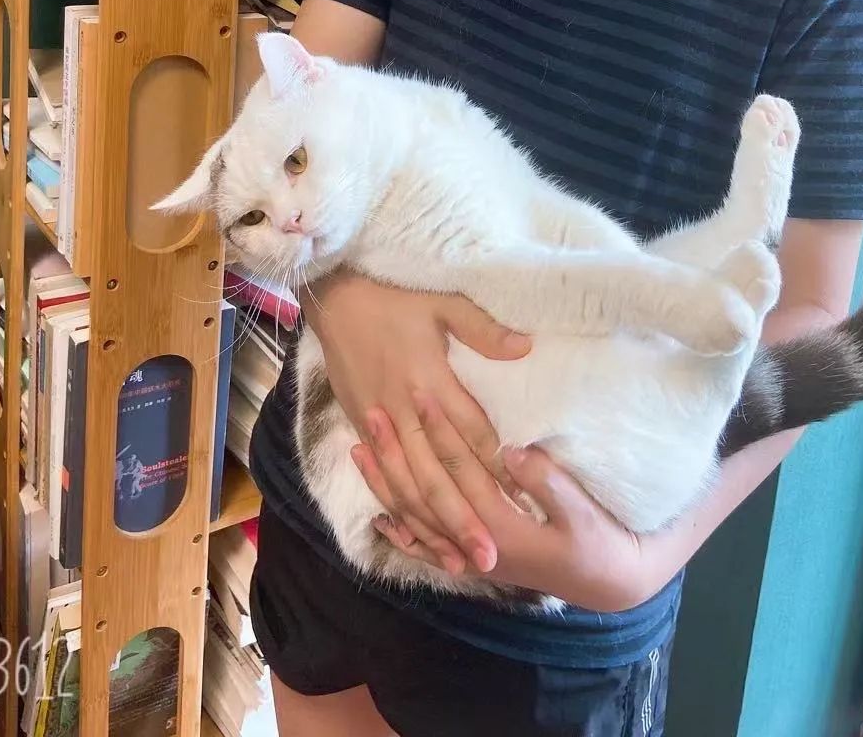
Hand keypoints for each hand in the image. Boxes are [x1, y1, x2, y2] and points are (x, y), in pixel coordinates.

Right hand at [301, 270, 530, 576]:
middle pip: (438, 474)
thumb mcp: (443, 304)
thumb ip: (484, 330)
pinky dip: (401, 511)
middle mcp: (406, 411)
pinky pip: (384, 480)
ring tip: (458, 560)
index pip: (470, 433)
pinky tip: (417, 535)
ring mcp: (381, 425)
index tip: (521, 499)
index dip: (495, 468)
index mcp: (431, 380)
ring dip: (433, 525)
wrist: (336, 302)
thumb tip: (526, 347)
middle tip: (491, 554)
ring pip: (408, 486)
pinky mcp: (362, 430)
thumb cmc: (395, 302)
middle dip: (464, 517)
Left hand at [353, 395, 663, 612]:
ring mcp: (469, 559)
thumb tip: (509, 450)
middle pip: (424, 491)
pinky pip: (426, 550)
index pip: (459, 467)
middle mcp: (474, 545)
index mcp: (501, 525)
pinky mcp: (472, 565)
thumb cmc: (598, 540)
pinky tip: (380, 518)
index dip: (438, 427)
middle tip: (373, 411)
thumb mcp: (582, 509)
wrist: (607, 583)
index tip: (420, 391)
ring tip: (359, 448)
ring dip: (385, 484)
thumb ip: (546, 480)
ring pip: (415, 519)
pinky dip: (400, 533)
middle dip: (396, 451)